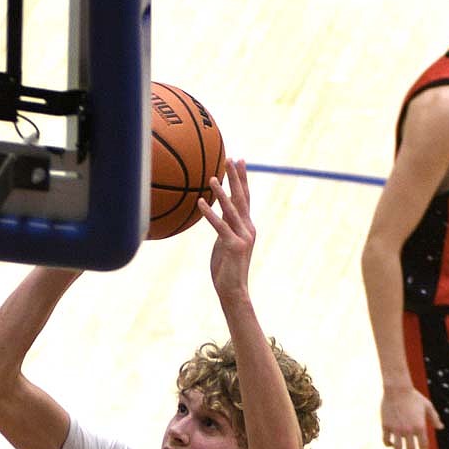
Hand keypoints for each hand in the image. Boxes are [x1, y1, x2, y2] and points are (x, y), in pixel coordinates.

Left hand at [198, 159, 254, 300]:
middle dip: (236, 177)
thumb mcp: (226, 242)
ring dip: (221, 193)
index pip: (246, 197)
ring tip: (212, 178)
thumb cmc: (227, 267)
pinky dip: (210, 213)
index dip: (242, 179)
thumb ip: (225, 226)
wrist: (234, 289)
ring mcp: (242, 237)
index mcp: (247, 226)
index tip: (239, 160)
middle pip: (242, 198)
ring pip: (232, 210)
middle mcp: (248, 228)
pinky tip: (200, 203)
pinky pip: (219, 226)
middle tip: (231, 158)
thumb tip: (218, 210)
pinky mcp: (233, 246)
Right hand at [381, 386, 443, 448]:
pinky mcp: (386, 426)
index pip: (423, 445)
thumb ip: (434, 418)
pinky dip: (388, 444)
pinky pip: (386, 440)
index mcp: (420, 427)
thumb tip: (441, 428)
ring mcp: (396, 429)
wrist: (397, 390)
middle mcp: (408, 430)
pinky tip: (390, 444)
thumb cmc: (413, 396)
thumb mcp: (427, 406)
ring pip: (397, 448)